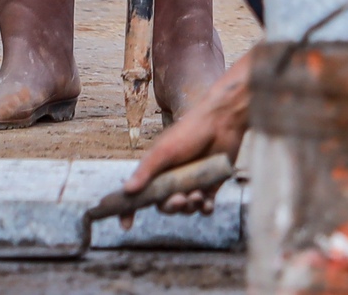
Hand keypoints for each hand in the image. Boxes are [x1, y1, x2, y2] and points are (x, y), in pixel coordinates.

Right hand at [124, 56, 250, 212]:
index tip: (125, 225)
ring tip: (197, 194)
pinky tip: (207, 203)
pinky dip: (205, 209)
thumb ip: (146, 171)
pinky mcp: (210, 186)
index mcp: (157, 170)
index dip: (130, 209)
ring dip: (189, 207)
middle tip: (180, 200)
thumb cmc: (189, 132)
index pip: (139, 193)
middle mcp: (172, 179)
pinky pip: (204, 207)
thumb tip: (127, 190)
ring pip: (185, 208)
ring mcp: (191, 183)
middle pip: (164, 205)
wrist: (221, 123)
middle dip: (171, 206)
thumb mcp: (164, 151)